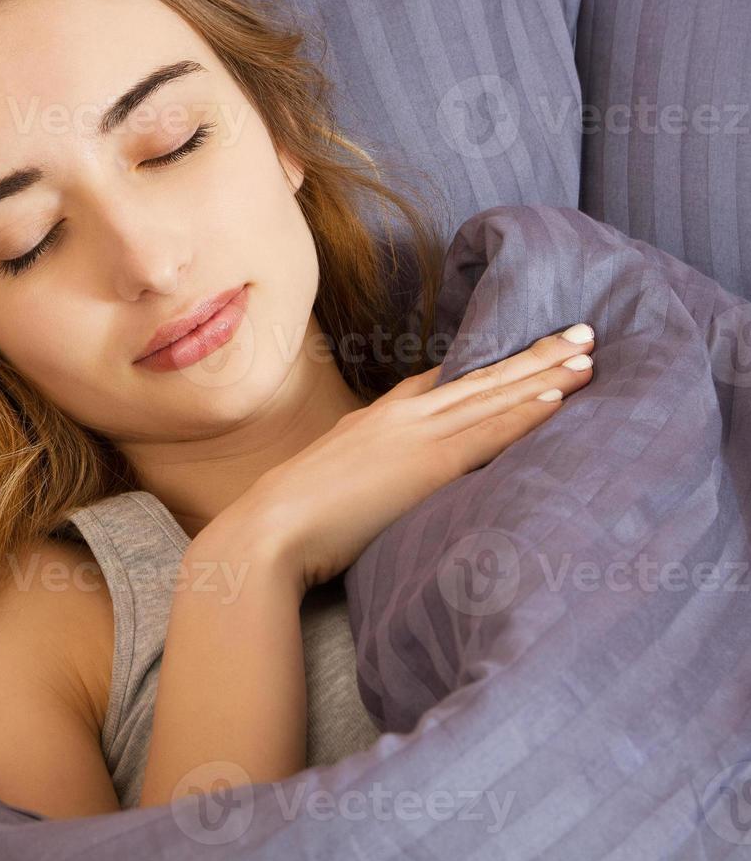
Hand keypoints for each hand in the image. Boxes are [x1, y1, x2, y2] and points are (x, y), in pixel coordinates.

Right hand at [203, 323, 597, 596]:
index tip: (516, 351)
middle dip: (532, 354)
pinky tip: (561, 395)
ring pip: (493, 393)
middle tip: (581, 332)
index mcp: (374, 421)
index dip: (482, 366)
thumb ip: (360, 475)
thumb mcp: (327, 484)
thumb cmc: (292, 520)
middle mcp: (399, 417)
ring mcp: (416, 435)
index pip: (437, 384)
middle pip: (479, 377)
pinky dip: (528, 409)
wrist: (271, 529)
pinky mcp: (430, 463)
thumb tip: (374, 488)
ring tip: (589, 352)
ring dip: (546, 372)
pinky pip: (490, 430)